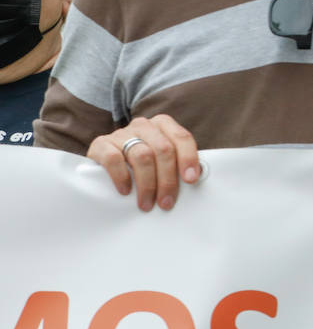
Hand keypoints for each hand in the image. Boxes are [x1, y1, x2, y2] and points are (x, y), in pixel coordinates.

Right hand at [87, 115, 202, 211]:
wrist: (103, 160)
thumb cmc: (141, 163)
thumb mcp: (160, 158)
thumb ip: (176, 163)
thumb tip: (195, 178)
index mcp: (163, 124)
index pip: (182, 138)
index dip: (188, 158)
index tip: (191, 180)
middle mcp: (144, 125)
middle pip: (163, 149)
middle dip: (167, 179)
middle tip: (166, 202)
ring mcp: (121, 133)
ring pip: (142, 156)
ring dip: (147, 184)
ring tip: (146, 204)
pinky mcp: (101, 144)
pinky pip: (114, 159)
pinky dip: (122, 177)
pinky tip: (126, 191)